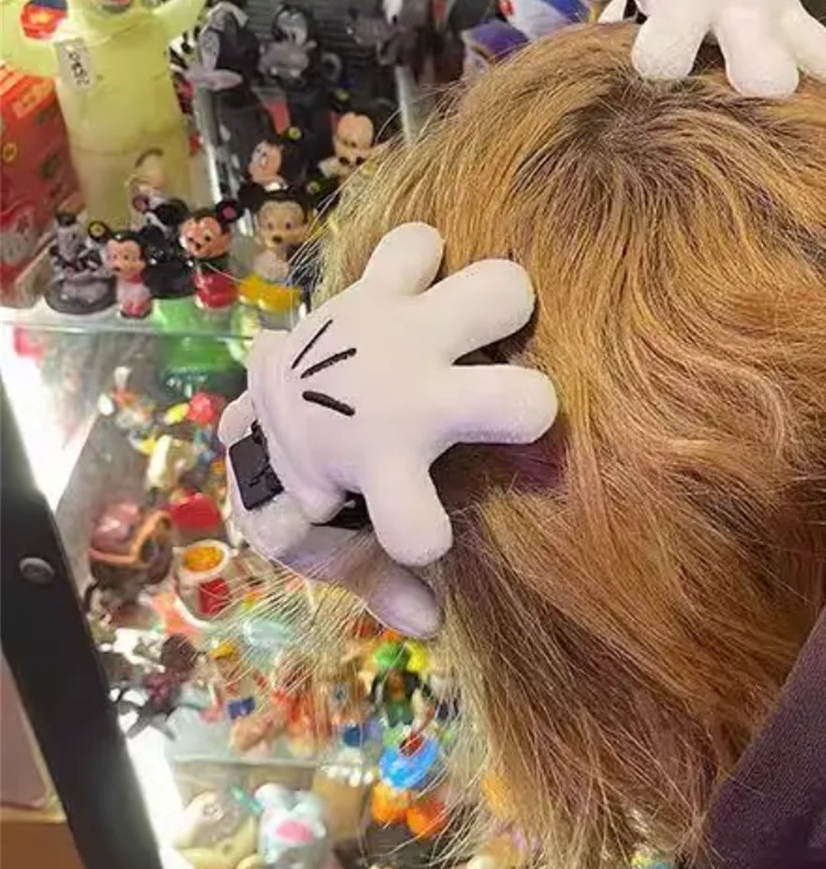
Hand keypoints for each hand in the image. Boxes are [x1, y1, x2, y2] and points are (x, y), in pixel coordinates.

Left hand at [218, 223, 556, 634]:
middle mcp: (407, 401)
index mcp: (387, 473)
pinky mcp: (379, 287)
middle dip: (521, 403)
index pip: (417, 528)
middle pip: (518, 399)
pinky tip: (417, 289)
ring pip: (497, 290)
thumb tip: (431, 623)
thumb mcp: (335, 542)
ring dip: (498, 307)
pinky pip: (416, 246)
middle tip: (493, 403)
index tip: (423, 542)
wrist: (260, 406)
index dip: (421, 538)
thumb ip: (380, 580)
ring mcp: (397, 332)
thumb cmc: (323, 479)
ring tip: (472, 331)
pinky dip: (420, 258)